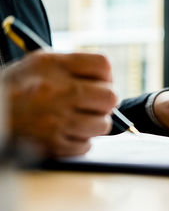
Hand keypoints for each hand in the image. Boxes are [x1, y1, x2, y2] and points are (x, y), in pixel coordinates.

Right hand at [2, 51, 116, 156]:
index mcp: (53, 65)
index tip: (100, 83)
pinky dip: (78, 141)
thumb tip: (108, 81)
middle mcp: (57, 91)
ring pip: (103, 124)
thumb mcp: (39, 65)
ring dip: (93, 124)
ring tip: (76, 120)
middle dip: (104, 102)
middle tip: (92, 105)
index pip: (102, 65)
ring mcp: (56, 120)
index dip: (106, 76)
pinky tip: (63, 133)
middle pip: (110, 96)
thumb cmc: (17, 89)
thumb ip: (74, 68)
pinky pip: (86, 145)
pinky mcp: (54, 145)